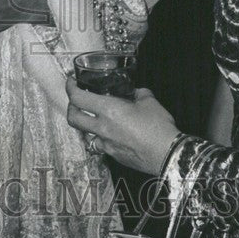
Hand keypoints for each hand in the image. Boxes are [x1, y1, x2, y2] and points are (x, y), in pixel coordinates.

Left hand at [65, 76, 180, 175]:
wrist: (168, 154)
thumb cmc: (158, 127)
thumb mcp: (150, 101)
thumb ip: (139, 94)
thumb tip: (136, 93)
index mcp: (108, 110)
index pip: (78, 98)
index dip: (70, 88)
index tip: (71, 82)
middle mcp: (102, 127)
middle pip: (73, 118)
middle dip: (71, 108)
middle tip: (76, 101)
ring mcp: (106, 144)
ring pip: (87, 133)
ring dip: (88, 124)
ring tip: (98, 118)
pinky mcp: (114, 156)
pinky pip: (102, 145)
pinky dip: (104, 137)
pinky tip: (115, 134)